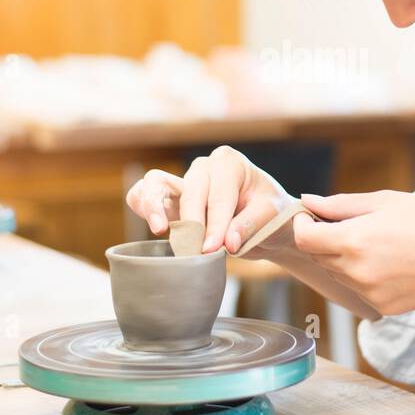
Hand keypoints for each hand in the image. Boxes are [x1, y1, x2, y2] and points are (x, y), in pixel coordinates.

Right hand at [124, 145, 290, 253]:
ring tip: (161, 229)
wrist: (267, 221)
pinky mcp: (170, 198)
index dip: (216, 223)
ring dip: (155, 206)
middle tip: (198, 252)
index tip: (215, 248)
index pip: (219, 195)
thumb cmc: (271, 213)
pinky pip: (145, 193)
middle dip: (192, 224)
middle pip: (190, 192)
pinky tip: (152, 224)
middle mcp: (204, 167)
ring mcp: (184, 180)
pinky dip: (142, 205)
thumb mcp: (271, 216)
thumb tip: (227, 242)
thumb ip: (249, 226)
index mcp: (230, 163)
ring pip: (157, 184)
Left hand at [291, 190, 414, 315]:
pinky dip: (366, 276)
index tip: (313, 217)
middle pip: (319, 256)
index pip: (304, 239)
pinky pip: (361, 290)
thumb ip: (341, 205)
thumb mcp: (385, 202)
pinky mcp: (384, 308)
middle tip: (352, 224)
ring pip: (339, 274)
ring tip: (380, 242)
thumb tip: (309, 202)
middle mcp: (356, 272)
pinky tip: (393, 262)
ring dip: (345, 259)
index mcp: (352, 241)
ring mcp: (369, 294)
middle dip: (325, 240)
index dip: (303, 225)